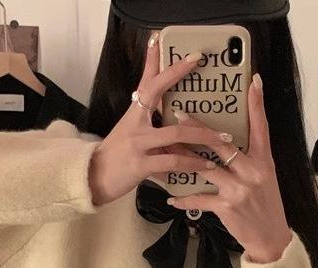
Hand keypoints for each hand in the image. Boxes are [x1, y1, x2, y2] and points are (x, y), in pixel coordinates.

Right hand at [88, 35, 233, 206]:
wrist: (94, 179)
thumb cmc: (116, 156)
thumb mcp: (131, 132)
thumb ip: (151, 123)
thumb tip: (173, 117)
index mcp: (133, 113)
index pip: (145, 81)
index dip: (153, 59)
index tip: (158, 38)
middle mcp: (135, 123)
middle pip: (157, 92)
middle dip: (177, 74)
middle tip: (198, 61)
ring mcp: (137, 143)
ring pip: (175, 134)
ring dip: (202, 136)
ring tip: (223, 139)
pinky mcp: (141, 165)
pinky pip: (173, 162)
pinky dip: (192, 164)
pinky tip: (206, 166)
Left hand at [166, 74, 292, 263]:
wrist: (270, 239)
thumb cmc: (265, 207)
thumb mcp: (265, 178)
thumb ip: (251, 160)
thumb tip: (231, 143)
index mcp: (263, 161)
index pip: (260, 127)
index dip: (257, 104)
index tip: (252, 81)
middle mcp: (252, 172)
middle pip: (222, 144)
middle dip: (199, 129)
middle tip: (179, 115)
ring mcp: (239, 189)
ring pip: (206, 168)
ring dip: (184, 159)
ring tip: (166, 150)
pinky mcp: (227, 207)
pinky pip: (200, 199)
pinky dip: (184, 199)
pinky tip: (171, 197)